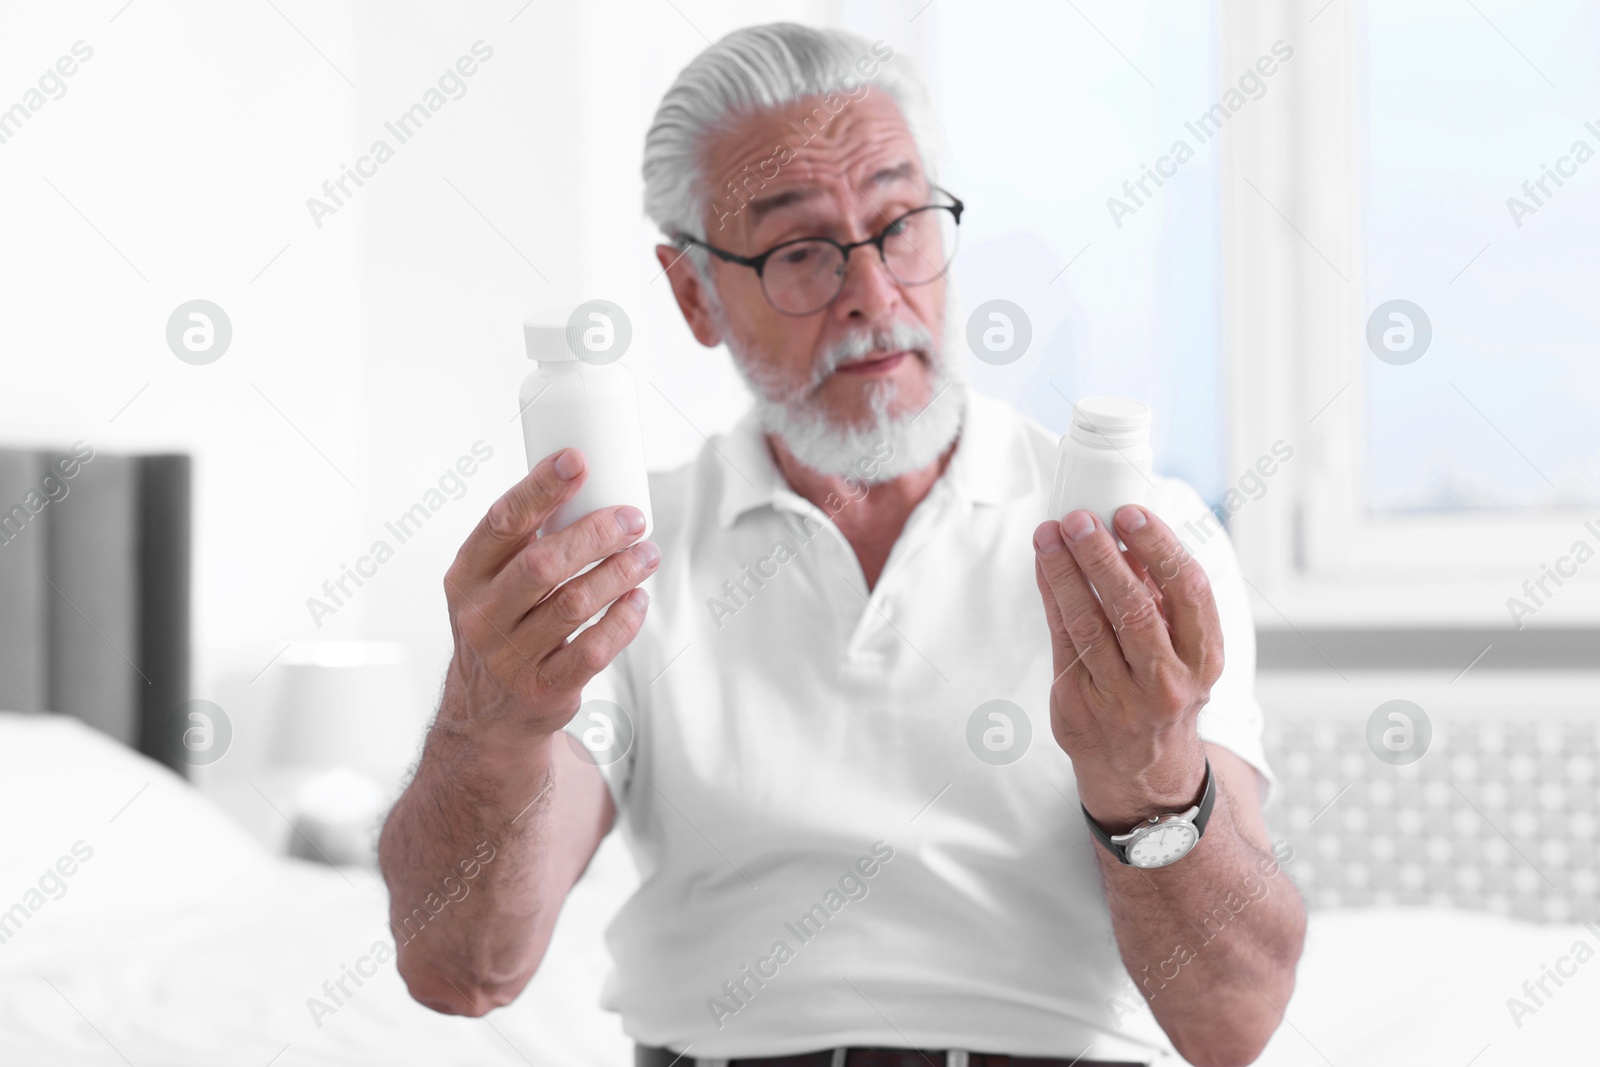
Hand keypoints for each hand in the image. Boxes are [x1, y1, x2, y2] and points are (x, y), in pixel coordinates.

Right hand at [440, 447, 657, 745]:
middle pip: (544, 564)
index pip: (502, 522)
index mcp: (467, 576)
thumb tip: (588, 485)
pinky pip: (594, 649)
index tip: (577, 460)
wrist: (488, 715)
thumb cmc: (502, 628)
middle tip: (633, 519)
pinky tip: (638, 600)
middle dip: (596, 534)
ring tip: (647, 554)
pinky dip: (623, 620)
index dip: (540, 488)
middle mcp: (482, 615)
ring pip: (574, 604)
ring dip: (619, 573)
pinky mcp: (544, 688)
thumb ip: (525, 545)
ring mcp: (510, 656)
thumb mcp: (490, 586)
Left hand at [1032, 504, 1221, 827]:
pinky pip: (1062, 640)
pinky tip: (1045, 567)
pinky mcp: (1079, 706)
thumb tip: (1128, 538)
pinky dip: (1052, 596)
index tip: (1130, 514)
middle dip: (1101, 556)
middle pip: (1132, 607)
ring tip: (1049, 534)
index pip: (1188, 592)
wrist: (1143, 773)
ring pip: (1088, 623)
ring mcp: (1121, 699)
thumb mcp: (1183, 653)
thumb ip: (1162, 600)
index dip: (1159, 547)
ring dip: (1065, 571)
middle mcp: (1167, 682)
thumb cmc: (1162, 692)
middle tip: (1079, 517)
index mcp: (1204, 659)